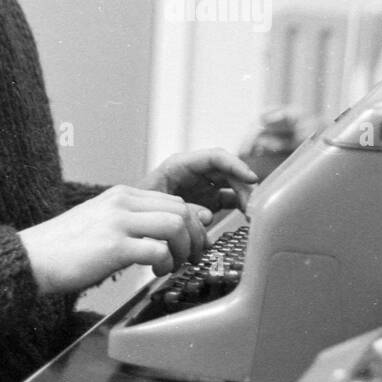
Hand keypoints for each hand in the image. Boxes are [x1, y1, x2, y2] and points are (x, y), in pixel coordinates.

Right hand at [19, 185, 212, 294]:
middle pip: (180, 209)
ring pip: (175, 225)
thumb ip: (136, 221)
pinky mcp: (114, 246)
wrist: (31, 258)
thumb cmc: (66, 247)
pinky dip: (166, 264)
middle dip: (196, 236)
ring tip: (174, 265)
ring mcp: (118, 222)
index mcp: (121, 195)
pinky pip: (158, 250)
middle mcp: (122, 203)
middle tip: (193, 257)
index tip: (197, 240)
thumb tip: (172, 229)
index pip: (174, 199)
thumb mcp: (104, 222)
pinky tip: (157, 272)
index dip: (193, 222)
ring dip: (184, 250)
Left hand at [136, 148, 258, 213]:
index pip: (214, 157)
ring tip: (250, 212)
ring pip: (231, 185)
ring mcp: (202, 187)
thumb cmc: (135, 208)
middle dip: (243, 184)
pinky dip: (238, 207)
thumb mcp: (155, 205)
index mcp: (180, 166)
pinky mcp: (206, 202)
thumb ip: (182, 209)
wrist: (129, 224)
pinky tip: (244, 217)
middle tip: (252, 203)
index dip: (235, 165)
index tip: (251, 178)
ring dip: (243, 196)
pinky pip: (229, 200)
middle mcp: (194, 173)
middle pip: (227, 171)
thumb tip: (208, 215)